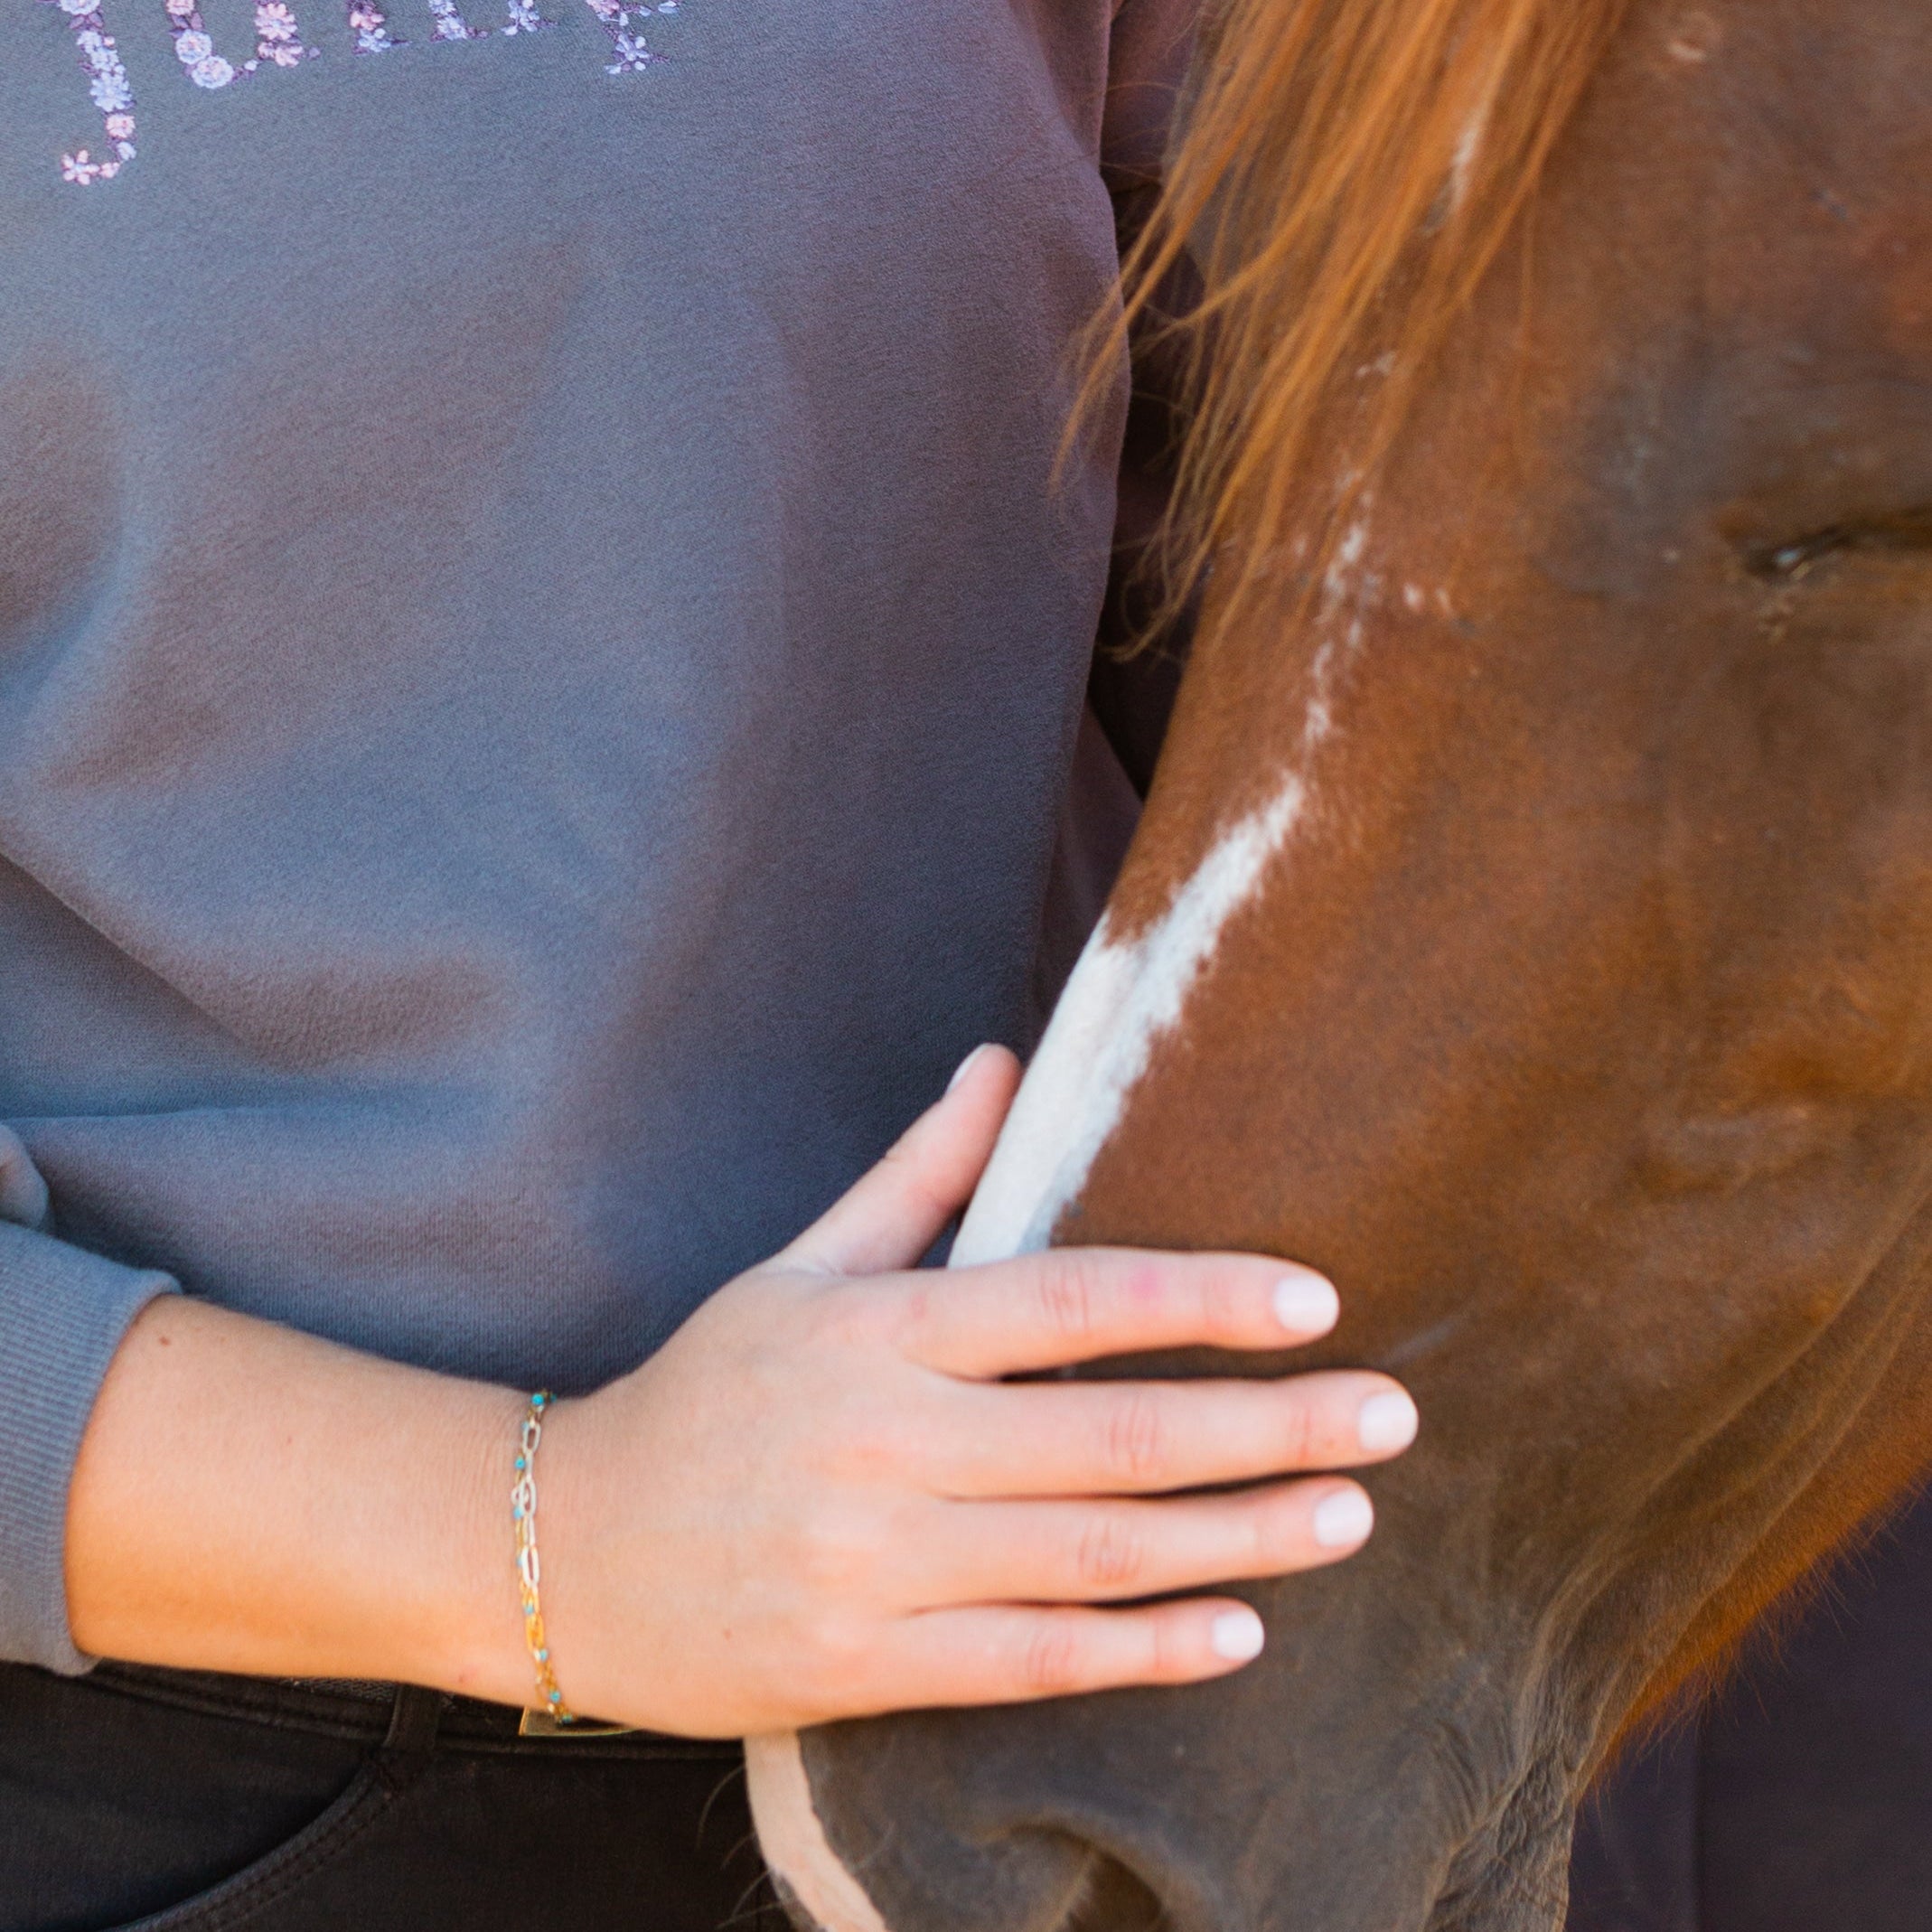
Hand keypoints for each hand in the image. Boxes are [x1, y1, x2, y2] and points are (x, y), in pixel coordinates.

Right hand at [539, 1046, 1418, 1735]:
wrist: (563, 1549)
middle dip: (1265, 1426)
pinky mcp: (863, 1664)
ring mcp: (872, 1563)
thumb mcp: (797, 1268)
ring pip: (1090, 1554)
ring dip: (1234, 1536)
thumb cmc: (704, 1391)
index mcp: (873, 1329)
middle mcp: (881, 1443)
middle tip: (1389, 1417)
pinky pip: (1029, 1662)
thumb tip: (1002, 1063)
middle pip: (1109, 1434)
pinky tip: (1238, 1631)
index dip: (1199, 1295)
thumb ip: (916, 1177)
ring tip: (1348, 1515)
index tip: (1313, 1298)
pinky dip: (1141, 1651)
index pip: (1066, 1299)